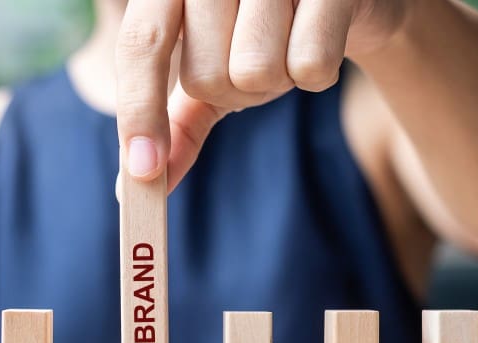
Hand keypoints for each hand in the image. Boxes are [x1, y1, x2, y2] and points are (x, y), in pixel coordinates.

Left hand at [116, 0, 411, 189]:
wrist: (344, 1)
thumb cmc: (269, 33)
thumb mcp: (213, 74)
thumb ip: (173, 125)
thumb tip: (133, 188)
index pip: (140, 45)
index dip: (139, 110)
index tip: (144, 171)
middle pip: (205, 74)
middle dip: (235, 90)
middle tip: (258, 60)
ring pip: (255, 70)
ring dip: (278, 80)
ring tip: (290, 47)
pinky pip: (310, 63)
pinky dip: (318, 75)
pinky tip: (324, 41)